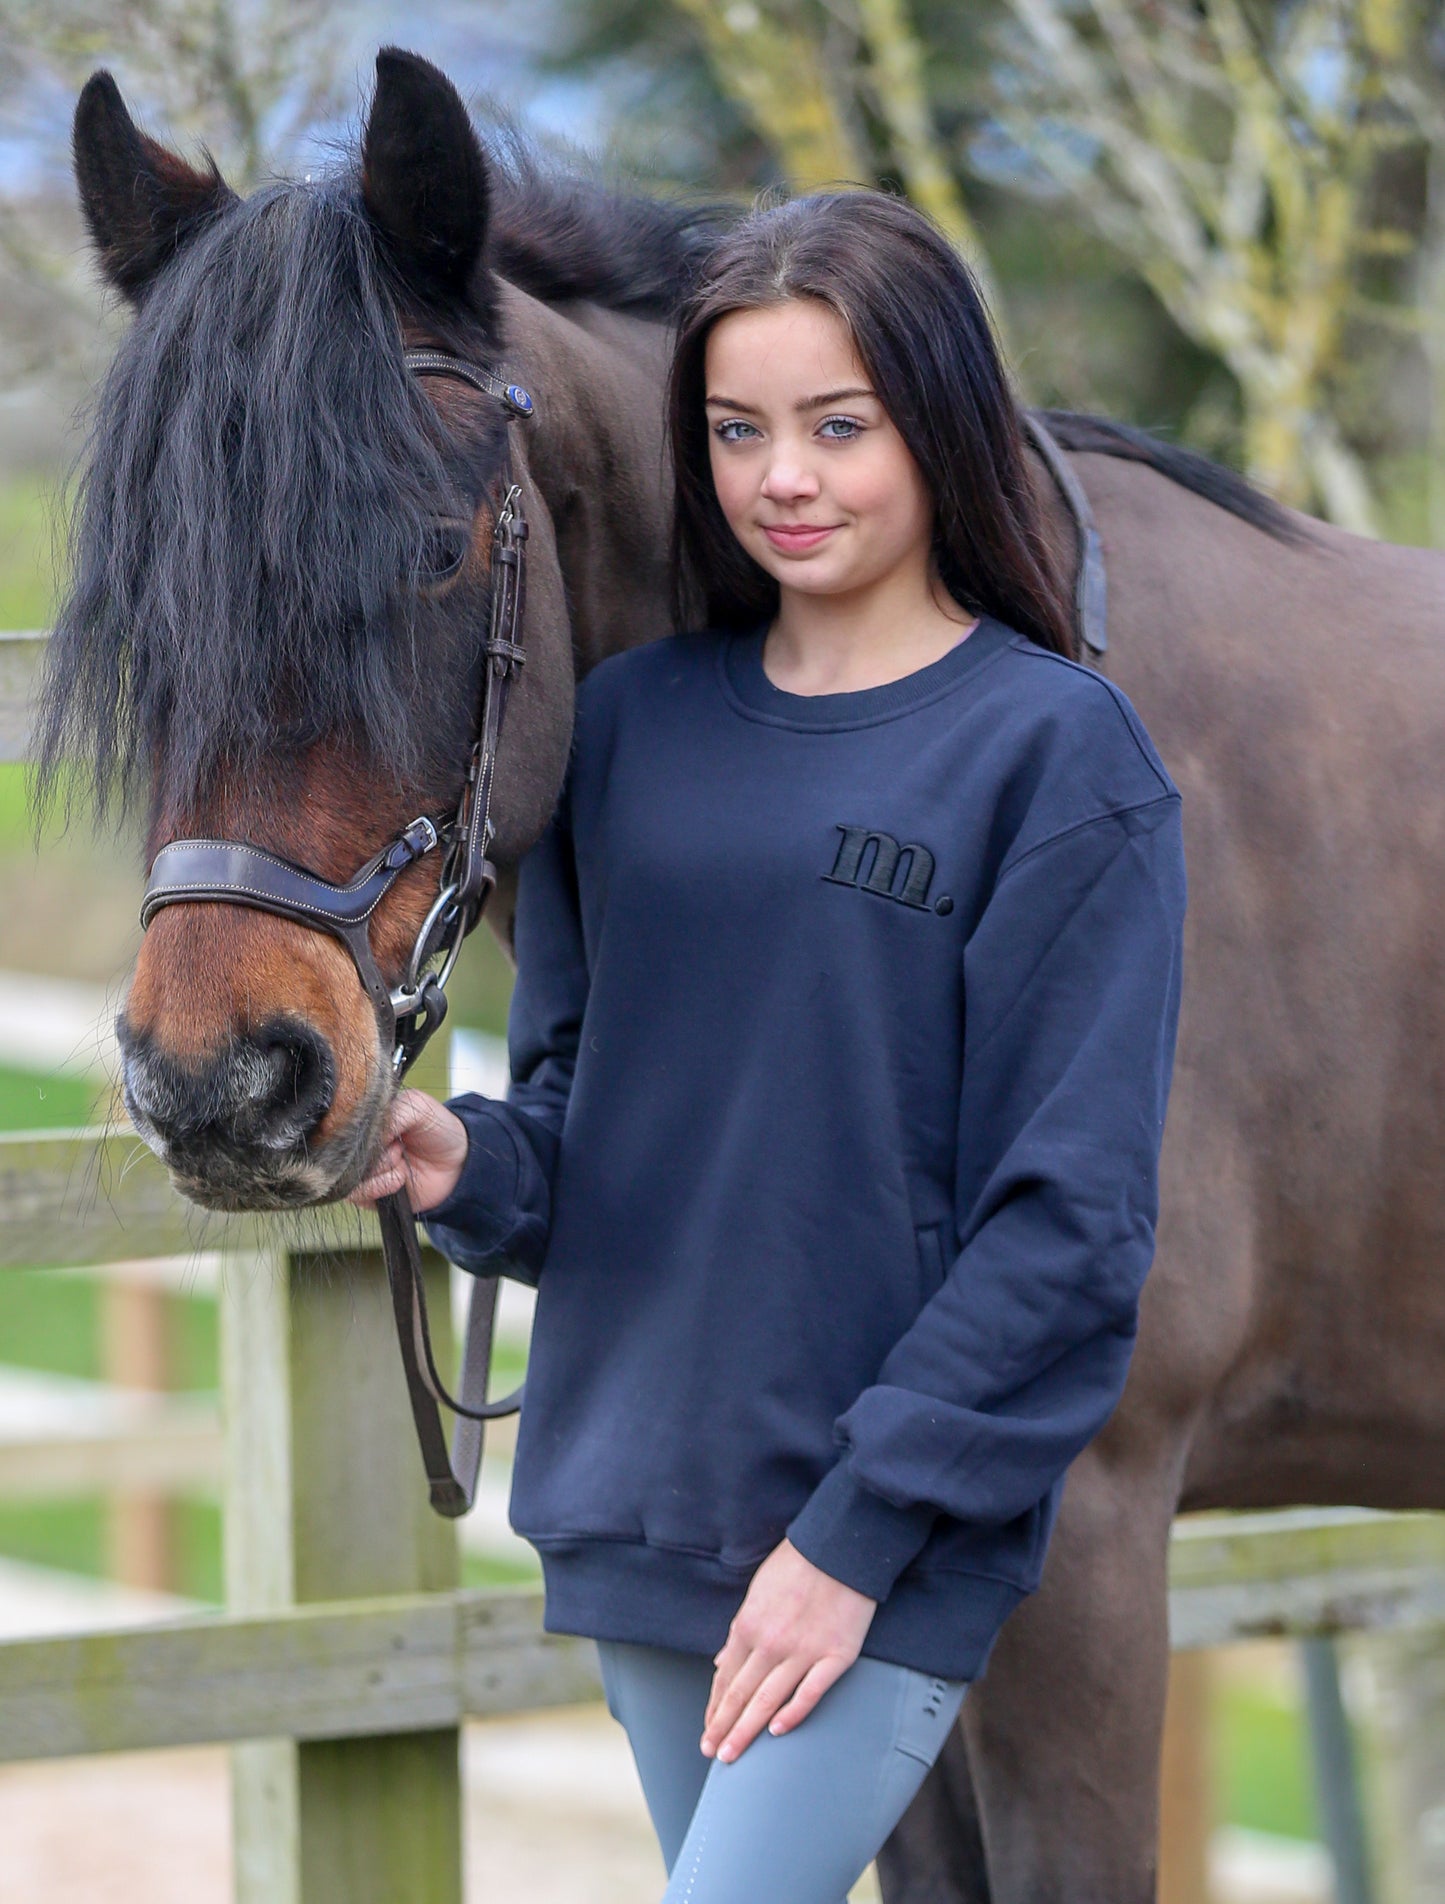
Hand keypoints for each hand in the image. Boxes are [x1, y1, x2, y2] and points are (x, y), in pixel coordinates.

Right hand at [347, 1090, 468, 1212]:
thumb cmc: (438, 1129)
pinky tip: (401, 1176)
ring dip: (379, 1166)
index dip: (357, 1125)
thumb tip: (364, 1134)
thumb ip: (389, 1114)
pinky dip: (381, 1184)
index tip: (380, 1126)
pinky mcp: (368, 1194)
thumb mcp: (417, 1106)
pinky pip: (357, 1193)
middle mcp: (358, 1145)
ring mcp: (361, 1169)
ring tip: (401, 1157)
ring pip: (348, 1171)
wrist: (460, 1163)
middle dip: (372, 1147)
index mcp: (365, 1119)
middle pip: (341, 1149)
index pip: (339, 1121)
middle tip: (397, 1144)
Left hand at [701, 1539, 875, 1762]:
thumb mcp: (757, 1591)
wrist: (840, 1546)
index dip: (715, 1707)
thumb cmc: (796, 1564)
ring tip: (733, 1756)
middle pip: (741, 1694)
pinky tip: (778, 1733)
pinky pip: (810, 1692)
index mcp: (748, 1624)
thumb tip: (721, 1661)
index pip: (726, 1677)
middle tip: (713, 1754)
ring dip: (746, 1731)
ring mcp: (803, 1651)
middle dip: (723, 1727)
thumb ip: (740, 1629)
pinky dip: (793, 1714)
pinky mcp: (836, 1655)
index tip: (708, 1731)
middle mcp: (770, 1642)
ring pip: (768, 1700)